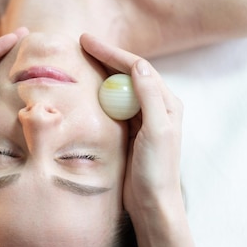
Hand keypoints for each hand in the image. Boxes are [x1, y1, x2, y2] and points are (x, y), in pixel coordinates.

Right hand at [80, 34, 183, 218]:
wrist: (152, 204)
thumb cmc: (157, 170)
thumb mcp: (157, 131)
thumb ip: (149, 97)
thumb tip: (139, 66)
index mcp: (165, 103)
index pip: (137, 68)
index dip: (112, 53)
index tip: (88, 42)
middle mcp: (155, 107)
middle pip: (127, 74)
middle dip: (105, 58)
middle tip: (81, 44)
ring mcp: (141, 120)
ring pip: (118, 89)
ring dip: (100, 74)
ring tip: (80, 61)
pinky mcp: (128, 133)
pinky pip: (112, 107)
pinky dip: (98, 95)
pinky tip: (85, 91)